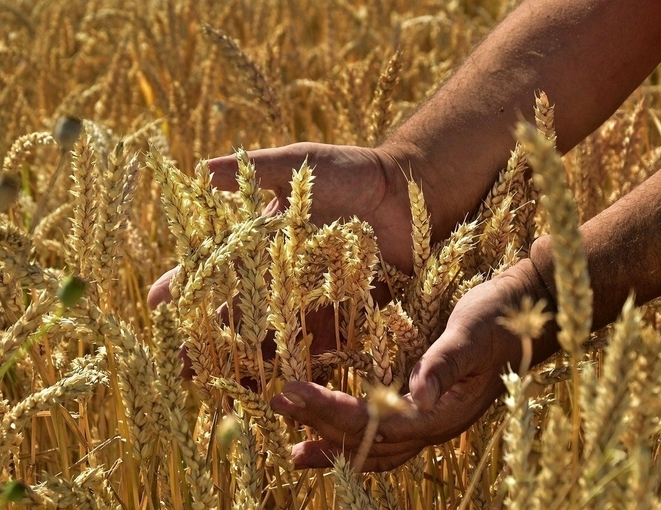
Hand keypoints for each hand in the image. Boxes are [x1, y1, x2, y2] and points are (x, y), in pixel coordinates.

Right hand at [147, 142, 416, 373]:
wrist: (412, 191)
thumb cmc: (354, 172)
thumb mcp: (303, 166)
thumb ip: (260, 169)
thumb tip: (203, 169)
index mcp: (265, 242)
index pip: (218, 266)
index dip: (188, 285)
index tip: (157, 306)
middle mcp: (284, 276)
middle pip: (239, 312)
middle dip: (210, 339)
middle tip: (180, 367)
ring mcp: (314, 299)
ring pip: (273, 337)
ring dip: (248, 363)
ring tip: (221, 389)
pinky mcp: (348, 315)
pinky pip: (321, 344)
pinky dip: (301, 366)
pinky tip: (281, 389)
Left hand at [270, 259, 559, 471]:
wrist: (529, 311)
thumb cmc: (499, 317)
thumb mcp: (470, 332)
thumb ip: (444, 364)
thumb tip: (417, 397)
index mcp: (444, 413)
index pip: (374, 423)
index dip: (329, 411)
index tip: (289, 392)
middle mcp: (436, 426)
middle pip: (370, 443)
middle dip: (319, 426)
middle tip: (277, 404)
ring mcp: (434, 420)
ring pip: (378, 451)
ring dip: (335, 448)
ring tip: (296, 452)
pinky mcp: (429, 407)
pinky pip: (387, 438)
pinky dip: (357, 442)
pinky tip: (334, 436)